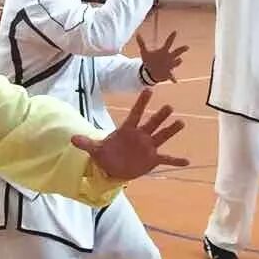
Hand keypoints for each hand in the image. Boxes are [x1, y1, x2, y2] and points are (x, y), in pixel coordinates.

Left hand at [72, 90, 188, 179]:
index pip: (135, 114)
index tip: (148, 90)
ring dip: (171, 130)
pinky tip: (187, 162)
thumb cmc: (107, 154)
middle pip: (152, 123)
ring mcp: (148, 147)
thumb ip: (86, 143)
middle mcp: (141, 135)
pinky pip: (166, 159)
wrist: (113, 168)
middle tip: (169, 107)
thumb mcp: (95, 149)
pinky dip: (176, 160)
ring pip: (161, 136)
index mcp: (127, 130)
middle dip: (160, 116)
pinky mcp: (152, 159)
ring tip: (181, 123)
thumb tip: (71, 139)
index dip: (141, 103)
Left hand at [136, 29, 187, 82]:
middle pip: (177, 52)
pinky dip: (173, 78)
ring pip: (176, 63)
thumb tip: (137, 34)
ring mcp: (169, 66)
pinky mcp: (168, 74)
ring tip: (179, 60)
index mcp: (163, 52)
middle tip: (187, 47)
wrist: (150, 73)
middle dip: (182, 50)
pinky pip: (172, 76)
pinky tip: (175, 81)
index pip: (168, 43)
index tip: (175, 31)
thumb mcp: (144, 53)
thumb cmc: (149, 61)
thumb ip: (141, 43)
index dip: (171, 37)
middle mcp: (168, 58)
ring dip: (178, 62)